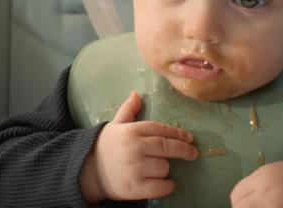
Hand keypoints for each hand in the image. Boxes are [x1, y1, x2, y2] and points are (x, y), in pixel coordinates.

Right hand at [80, 91, 197, 202]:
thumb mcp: (116, 125)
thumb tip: (136, 93)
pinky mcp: (134, 188)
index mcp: (131, 131)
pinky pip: (161, 187)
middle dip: (184, 150)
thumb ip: (128, 110)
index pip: (160, 129)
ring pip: (164, 167)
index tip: (189, 137)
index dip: (177, 133)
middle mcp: (134, 148)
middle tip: (193, 153)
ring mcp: (134, 168)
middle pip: (167, 147)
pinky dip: (167, 186)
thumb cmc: (107, 147)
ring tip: (158, 168)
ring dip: (165, 169)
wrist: (89, 172)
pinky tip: (167, 183)